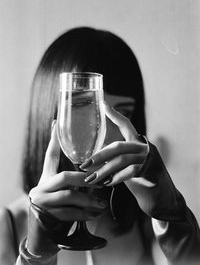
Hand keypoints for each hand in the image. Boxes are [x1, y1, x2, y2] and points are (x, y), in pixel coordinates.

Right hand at [27, 121, 106, 255]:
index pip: (50, 156)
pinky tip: (96, 215)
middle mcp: (41, 187)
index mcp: (46, 177)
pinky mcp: (46, 217)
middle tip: (101, 181)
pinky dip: (85, 214)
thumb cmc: (57, 208)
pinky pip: (69, 214)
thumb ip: (73, 182)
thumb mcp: (62, 192)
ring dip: (88, 200)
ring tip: (102, 204)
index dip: (54, 141)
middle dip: (84, 178)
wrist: (43, 234)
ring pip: (68, 197)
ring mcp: (42, 202)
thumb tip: (91, 172)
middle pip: (64, 176)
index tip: (56, 125)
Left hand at [81, 105, 183, 220]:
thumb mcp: (128, 165)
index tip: (103, 104)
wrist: (162, 195)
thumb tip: (94, 161)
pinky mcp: (151, 169)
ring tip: (91, 179)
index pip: (126, 124)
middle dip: (99, 156)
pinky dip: (117, 178)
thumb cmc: (142, 178)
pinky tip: (108, 183)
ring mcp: (148, 157)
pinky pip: (130, 172)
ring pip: (121, 160)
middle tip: (84, 165)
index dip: (114, 115)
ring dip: (104, 171)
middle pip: (117, 146)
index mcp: (137, 142)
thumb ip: (117, 159)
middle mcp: (143, 147)